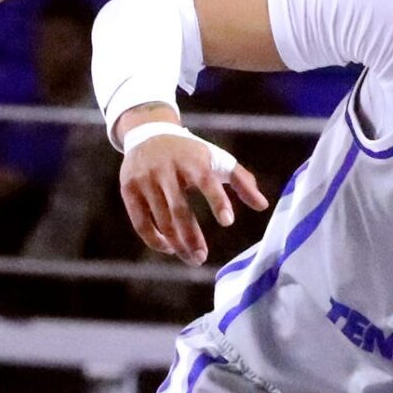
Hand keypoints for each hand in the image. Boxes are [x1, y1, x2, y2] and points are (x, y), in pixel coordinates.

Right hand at [118, 124, 266, 264]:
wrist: (148, 133)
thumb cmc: (190, 153)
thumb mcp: (217, 159)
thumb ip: (242, 181)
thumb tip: (263, 206)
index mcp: (192, 161)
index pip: (206, 181)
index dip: (217, 201)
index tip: (228, 222)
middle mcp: (167, 170)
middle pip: (179, 210)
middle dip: (192, 238)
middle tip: (202, 258)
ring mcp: (146, 180)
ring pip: (161, 220)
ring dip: (177, 244)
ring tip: (192, 258)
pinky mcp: (129, 190)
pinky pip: (141, 222)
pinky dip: (155, 239)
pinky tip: (169, 248)